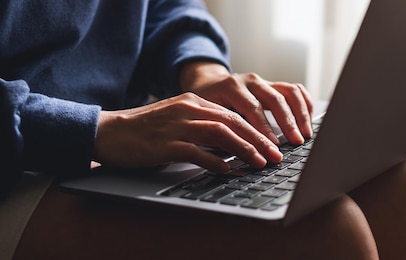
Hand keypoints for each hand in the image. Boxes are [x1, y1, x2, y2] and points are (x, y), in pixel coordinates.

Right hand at [94, 93, 282, 172]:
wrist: (109, 131)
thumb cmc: (146, 130)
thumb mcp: (179, 120)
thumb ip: (203, 127)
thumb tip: (231, 145)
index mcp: (194, 102)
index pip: (234, 115)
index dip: (256, 130)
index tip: (273, 145)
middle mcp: (189, 109)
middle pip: (233, 122)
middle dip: (258, 139)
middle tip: (275, 156)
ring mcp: (177, 125)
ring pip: (220, 133)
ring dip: (244, 149)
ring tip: (259, 162)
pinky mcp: (166, 143)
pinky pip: (196, 151)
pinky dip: (215, 161)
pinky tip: (227, 170)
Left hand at [179, 61, 313, 144]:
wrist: (206, 85)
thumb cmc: (206, 106)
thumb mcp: (208, 117)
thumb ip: (223, 132)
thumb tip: (239, 155)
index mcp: (231, 87)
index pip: (252, 109)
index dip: (264, 129)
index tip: (273, 147)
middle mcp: (250, 81)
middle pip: (275, 99)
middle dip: (287, 123)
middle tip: (296, 142)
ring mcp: (264, 81)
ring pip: (289, 92)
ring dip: (300, 114)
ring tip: (306, 134)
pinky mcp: (274, 84)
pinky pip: (295, 90)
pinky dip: (305, 104)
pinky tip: (308, 121)